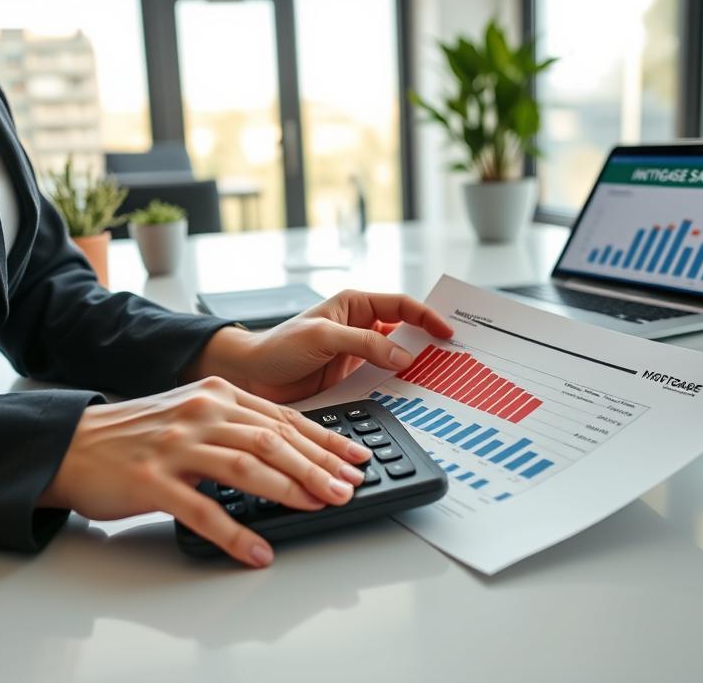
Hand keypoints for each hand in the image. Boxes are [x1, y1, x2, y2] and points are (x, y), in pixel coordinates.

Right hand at [38, 377, 372, 566]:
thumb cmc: (138, 433)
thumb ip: (237, 424)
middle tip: (347, 487)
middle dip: (317, 466)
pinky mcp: (152, 480)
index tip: (354, 458)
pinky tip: (257, 550)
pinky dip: (235, 532)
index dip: (324, 440)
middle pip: (272, 441)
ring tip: (319, 507)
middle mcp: (201, 414)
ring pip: (245, 467)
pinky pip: (202, 510)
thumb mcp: (193, 413)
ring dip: (289, 490)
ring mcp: (177, 446)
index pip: (283, 418)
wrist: (74, 442)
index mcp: (217, 395)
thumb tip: (292, 450)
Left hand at [190, 290, 453, 402]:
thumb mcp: (322, 337)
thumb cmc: (277, 346)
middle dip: (428, 342)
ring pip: (396, 359)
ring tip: (438, 380)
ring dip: (414, 368)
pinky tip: (408, 398)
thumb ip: (363, 344)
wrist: (250, 377)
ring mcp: (357, 355)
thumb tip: (403, 356)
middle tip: (452, 358)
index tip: (447, 332)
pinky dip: (396, 388)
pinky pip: (381, 381)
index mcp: (354, 305)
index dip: (427, 316)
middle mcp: (360, 328)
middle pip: (405, 332)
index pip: (401, 305)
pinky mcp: (351, 380)